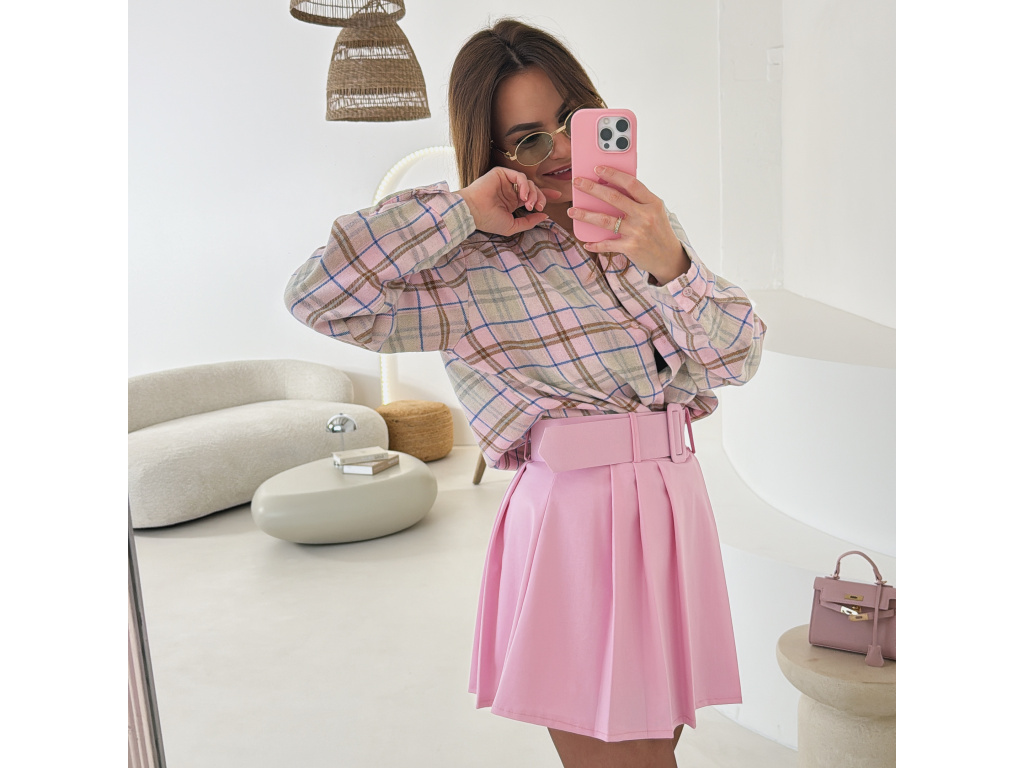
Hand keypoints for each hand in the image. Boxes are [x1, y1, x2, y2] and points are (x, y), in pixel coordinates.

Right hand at [456, 167, 561, 236]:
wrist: (473, 213)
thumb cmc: (488, 221)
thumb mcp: (512, 226)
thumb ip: (529, 222)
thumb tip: (545, 216)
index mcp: (512, 201)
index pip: (532, 195)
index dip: (545, 194)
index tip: (557, 196)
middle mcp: (510, 190)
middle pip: (534, 189)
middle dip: (541, 197)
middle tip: (539, 207)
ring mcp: (506, 182)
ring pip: (528, 182)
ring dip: (533, 193)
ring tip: (529, 204)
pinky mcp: (501, 174)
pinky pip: (519, 176)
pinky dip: (525, 185)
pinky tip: (523, 196)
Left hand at [568, 166, 690, 284]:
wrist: (669, 257)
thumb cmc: (659, 230)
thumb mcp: (655, 211)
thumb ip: (638, 200)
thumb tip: (611, 186)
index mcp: (652, 203)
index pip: (631, 183)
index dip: (613, 174)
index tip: (597, 168)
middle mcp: (645, 216)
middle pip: (614, 198)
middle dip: (592, 189)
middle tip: (578, 183)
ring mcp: (637, 232)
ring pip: (605, 220)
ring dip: (586, 215)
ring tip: (572, 211)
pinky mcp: (630, 247)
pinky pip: (608, 244)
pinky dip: (595, 244)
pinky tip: (586, 242)